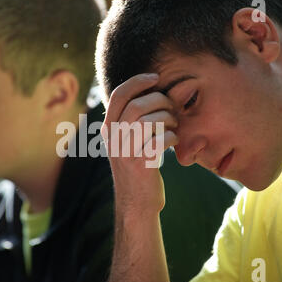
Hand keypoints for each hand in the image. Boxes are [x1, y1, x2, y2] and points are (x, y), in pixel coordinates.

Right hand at [102, 73, 178, 217]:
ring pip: (150, 121)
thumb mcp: (126, 143)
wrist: (136, 204)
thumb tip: (151, 93)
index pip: (118, 95)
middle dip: (160, 101)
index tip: (156, 78)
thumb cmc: (138, 168)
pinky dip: (172, 137)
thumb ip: (130, 121)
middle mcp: (112, 139)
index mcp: (108, 129)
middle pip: (137, 105)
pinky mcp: (140, 165)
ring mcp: (125, 152)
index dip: (137, 81)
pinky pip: (160, 140)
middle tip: (172, 109)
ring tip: (174, 125)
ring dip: (169, 119)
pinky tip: (173, 141)